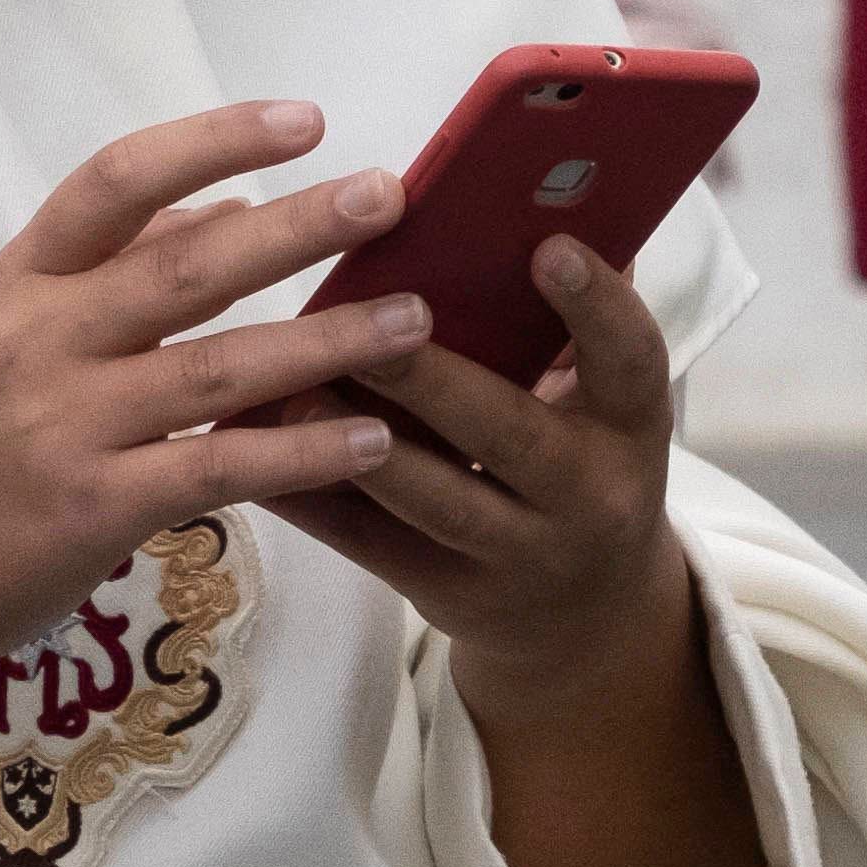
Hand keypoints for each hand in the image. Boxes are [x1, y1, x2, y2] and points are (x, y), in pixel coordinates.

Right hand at [0, 104, 413, 721]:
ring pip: (217, 366)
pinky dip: (301, 450)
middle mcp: (37, 339)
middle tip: (389, 195)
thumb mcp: (14, 331)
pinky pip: (218, 466)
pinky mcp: (92, 507)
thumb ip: (116, 267)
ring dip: (328, 340)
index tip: (304, 120)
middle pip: (184, 265)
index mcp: (20, 280)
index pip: (115, 181)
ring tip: (414, 318)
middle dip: (298, 226)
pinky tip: (371, 438)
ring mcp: (63, 424)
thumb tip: (228, 203)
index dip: (212, 141)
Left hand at [273, 240, 762, 866]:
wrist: (597, 646)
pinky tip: (226, 434)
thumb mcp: (608, 416)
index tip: (560, 242)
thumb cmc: (589, 482)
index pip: (636, 368)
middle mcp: (588, 514)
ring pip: (415, 499)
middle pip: (505, 440)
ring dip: (334, 431)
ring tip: (262, 361)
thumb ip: (567, 338)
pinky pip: (357, 544)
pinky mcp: (440, 607)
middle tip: (358, 306)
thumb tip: (517, 220)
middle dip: (427, 372)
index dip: (601, 310)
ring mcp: (514, 571)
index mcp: (640, 449)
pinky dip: (295, 488)